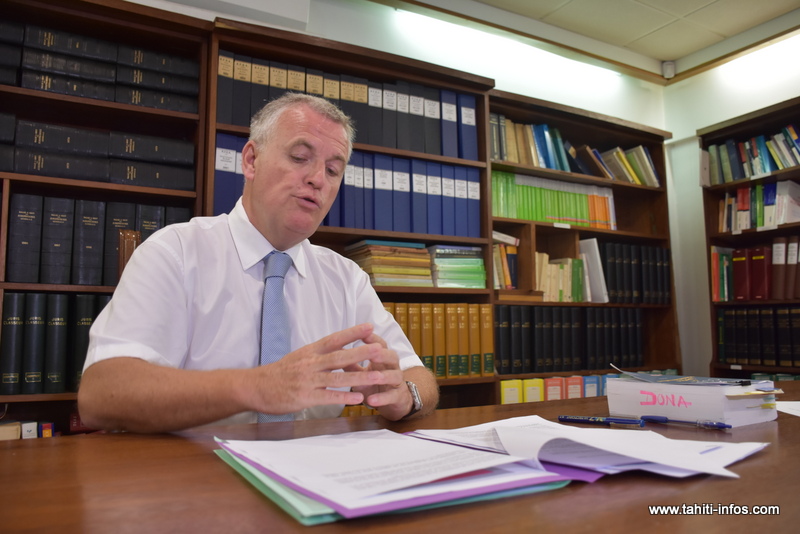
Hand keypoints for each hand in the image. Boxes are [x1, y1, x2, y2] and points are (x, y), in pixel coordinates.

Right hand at [246, 323, 398, 414]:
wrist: (255, 387)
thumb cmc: (279, 373)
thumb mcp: (298, 357)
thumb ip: (318, 354)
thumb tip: (339, 347)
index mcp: (309, 351)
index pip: (334, 339)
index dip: (352, 333)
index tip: (369, 327)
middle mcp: (310, 363)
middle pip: (339, 357)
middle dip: (361, 352)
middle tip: (380, 348)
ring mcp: (307, 381)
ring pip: (338, 378)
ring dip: (359, 377)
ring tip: (377, 376)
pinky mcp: (304, 397)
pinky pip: (328, 397)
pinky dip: (344, 397)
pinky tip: (359, 398)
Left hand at [343, 331, 412, 420]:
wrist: (393, 401)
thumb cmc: (374, 383)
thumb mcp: (362, 373)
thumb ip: (352, 364)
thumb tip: (335, 352)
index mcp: (382, 358)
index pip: (380, 344)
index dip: (373, 339)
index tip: (363, 334)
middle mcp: (392, 367)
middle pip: (392, 356)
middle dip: (383, 354)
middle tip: (373, 354)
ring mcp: (397, 382)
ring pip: (395, 376)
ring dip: (385, 376)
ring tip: (376, 377)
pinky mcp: (398, 397)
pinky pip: (392, 397)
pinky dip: (382, 398)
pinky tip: (371, 401)